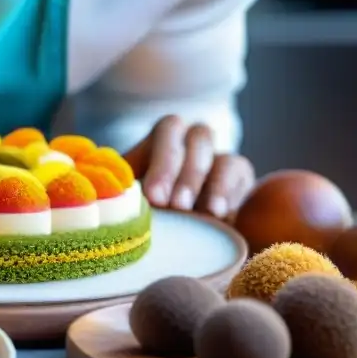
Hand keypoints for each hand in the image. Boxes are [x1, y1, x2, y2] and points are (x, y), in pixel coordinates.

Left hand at [123, 115, 254, 218]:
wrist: (176, 226)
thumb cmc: (143, 208)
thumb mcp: (130, 196)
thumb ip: (125, 192)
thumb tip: (116, 196)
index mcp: (161, 138)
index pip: (168, 131)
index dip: (164, 163)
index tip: (154, 198)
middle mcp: (192, 140)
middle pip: (198, 138)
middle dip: (187, 174)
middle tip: (176, 206)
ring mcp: (218, 156)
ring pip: (223, 156)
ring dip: (215, 186)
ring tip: (207, 213)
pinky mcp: (239, 175)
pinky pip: (240, 173)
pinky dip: (230, 193)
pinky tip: (221, 214)